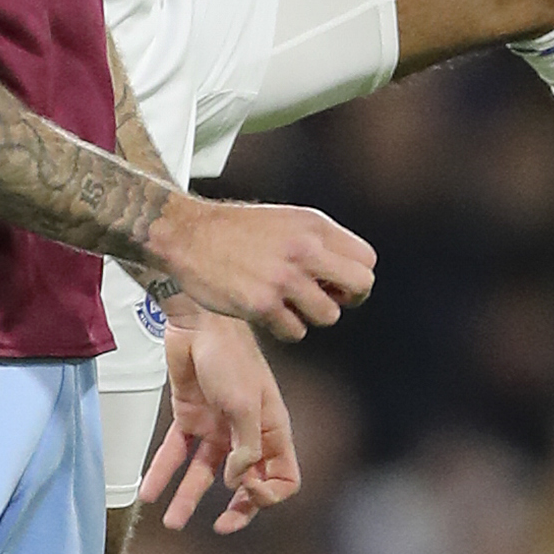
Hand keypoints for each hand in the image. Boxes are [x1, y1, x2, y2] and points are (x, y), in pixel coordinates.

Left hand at [141, 313, 298, 533]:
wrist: (196, 319)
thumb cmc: (231, 354)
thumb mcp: (246, 403)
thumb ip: (245, 447)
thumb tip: (236, 480)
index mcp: (272, 430)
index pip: (283, 477)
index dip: (270, 492)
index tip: (247, 492)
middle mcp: (246, 433)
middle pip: (245, 482)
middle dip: (236, 508)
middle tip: (221, 527)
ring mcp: (216, 426)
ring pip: (205, 474)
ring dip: (189, 498)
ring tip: (171, 521)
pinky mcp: (188, 417)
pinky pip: (176, 452)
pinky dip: (163, 472)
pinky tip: (149, 492)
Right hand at [150, 196, 375, 342]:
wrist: (186, 234)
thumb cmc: (234, 230)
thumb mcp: (285, 221)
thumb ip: (318, 242)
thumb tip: (348, 276)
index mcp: (312, 225)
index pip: (367, 259)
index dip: (354, 276)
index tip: (334, 282)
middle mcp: (304, 249)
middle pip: (361, 287)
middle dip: (346, 299)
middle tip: (322, 297)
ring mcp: (284, 278)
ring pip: (329, 316)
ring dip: (309, 316)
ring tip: (285, 303)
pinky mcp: (263, 304)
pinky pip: (295, 332)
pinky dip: (283, 328)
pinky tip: (265, 310)